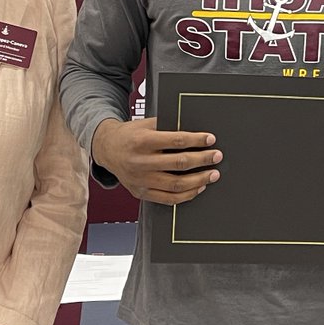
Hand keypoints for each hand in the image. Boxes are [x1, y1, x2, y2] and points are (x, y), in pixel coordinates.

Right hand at [92, 117, 221, 204]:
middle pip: (179, 164)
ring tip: (213, 174)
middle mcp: (140, 162)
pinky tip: (198, 187)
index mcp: (142, 141)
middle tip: (217, 156)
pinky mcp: (141, 193)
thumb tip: (194, 134)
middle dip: (202, 160)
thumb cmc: (130, 135)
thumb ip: (167, 128)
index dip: (196, 140)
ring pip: (176, 185)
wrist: (106, 148)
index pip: (176, 141)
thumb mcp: (145, 124)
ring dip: (199, 180)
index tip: (210, 139)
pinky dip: (187, 195)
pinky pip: (168, 199)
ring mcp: (141, 180)